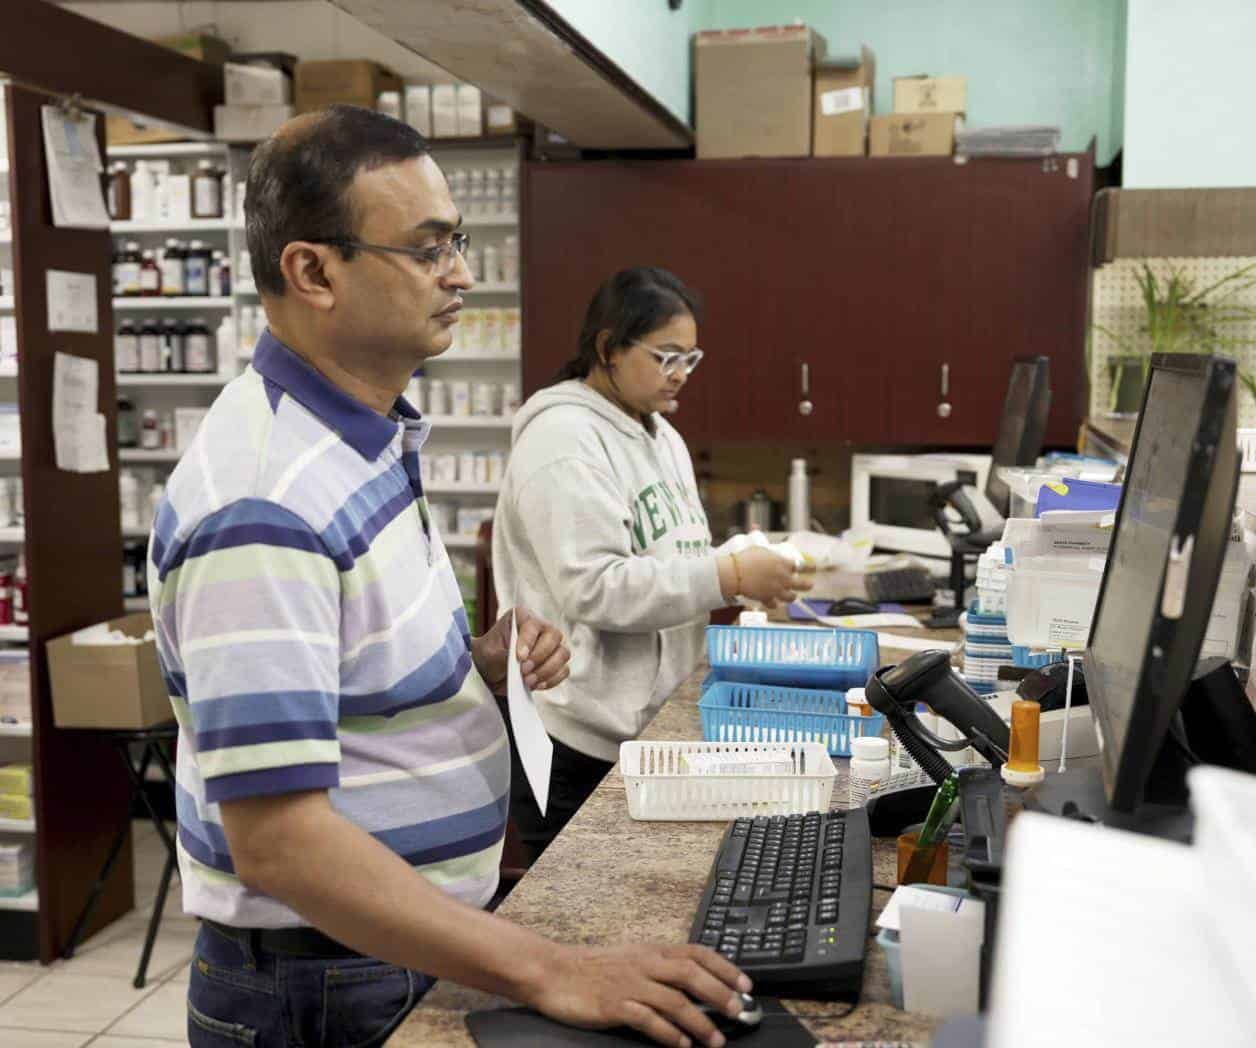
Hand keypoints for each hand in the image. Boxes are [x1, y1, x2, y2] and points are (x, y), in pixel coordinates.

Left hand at [472, 606, 570, 694]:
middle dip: (540, 657)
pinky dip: (552, 680)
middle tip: (523, 671)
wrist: (489, 673)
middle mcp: (541, 628)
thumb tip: (519, 660)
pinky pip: (564, 670)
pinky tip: (537, 685)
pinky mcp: (556, 663)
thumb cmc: (489, 656)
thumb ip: (504, 656)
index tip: (519, 657)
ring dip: (547, 670)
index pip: (533, 626)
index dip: (528, 641)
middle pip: (554, 637)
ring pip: (562, 654)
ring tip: (528, 681)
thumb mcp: (490, 655)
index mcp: (522, 617)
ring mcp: (551, 646)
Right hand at [529, 943, 752, 1047]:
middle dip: (720, 993)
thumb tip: (695, 982)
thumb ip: (660, 967)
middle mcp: (644, 964)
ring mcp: (629, 984)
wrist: (554, 972)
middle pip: (690, 974)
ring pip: (674, 1000)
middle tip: (739, 1012)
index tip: (746, 984)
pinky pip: (647, 1019)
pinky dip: (668, 1033)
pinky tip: (681, 1045)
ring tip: (715, 1040)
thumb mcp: (632, 958)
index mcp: (651, 951)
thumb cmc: (594, 968)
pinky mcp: (614, 1005)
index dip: (724, 967)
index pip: (696, 952)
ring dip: (699, 1021)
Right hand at [728, 547, 813, 608]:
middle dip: (807, 585)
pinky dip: (774, 604)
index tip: (813, 568)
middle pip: (803, 584)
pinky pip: (774, 604)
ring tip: (792, 596)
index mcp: (784, 563)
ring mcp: (777, 589)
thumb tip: (761, 536)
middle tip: (810, 585)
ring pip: (791, 597)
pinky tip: (774, 603)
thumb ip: (767, 549)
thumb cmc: (746, 559)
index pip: (803, 566)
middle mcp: (784, 578)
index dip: (810, 567)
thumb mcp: (760, 549)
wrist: (736, 573)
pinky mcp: (767, 598)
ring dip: (792, 596)